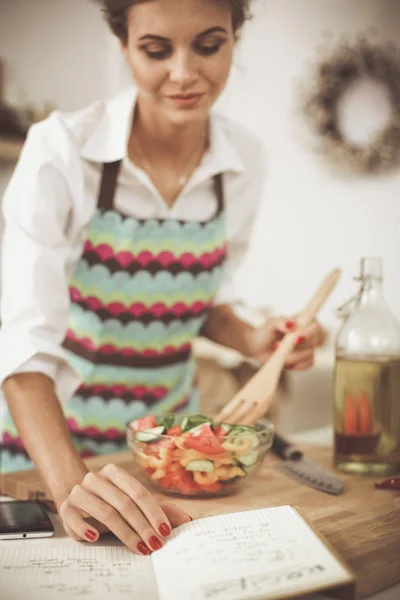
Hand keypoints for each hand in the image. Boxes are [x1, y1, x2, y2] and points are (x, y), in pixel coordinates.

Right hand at [59, 463, 191, 553]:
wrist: (77, 501)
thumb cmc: (111, 503)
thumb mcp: (135, 504)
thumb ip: (160, 510)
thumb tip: (187, 520)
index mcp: (114, 472)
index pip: (138, 492)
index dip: (153, 512)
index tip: (165, 531)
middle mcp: (95, 478)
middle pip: (123, 503)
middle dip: (142, 526)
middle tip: (155, 544)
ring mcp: (79, 492)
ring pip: (104, 512)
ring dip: (124, 533)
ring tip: (138, 547)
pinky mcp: (66, 507)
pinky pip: (76, 518)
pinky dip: (86, 528)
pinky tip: (96, 538)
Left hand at [248, 316, 325, 370]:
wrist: (259, 347)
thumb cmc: (266, 332)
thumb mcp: (270, 324)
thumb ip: (280, 322)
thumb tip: (289, 325)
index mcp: (305, 321)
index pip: (315, 326)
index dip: (307, 334)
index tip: (294, 338)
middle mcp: (310, 333)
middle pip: (314, 342)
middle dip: (295, 347)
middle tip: (276, 346)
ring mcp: (310, 347)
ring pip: (309, 354)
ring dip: (291, 356)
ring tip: (276, 352)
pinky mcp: (306, 359)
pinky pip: (307, 364)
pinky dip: (295, 364)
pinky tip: (284, 360)